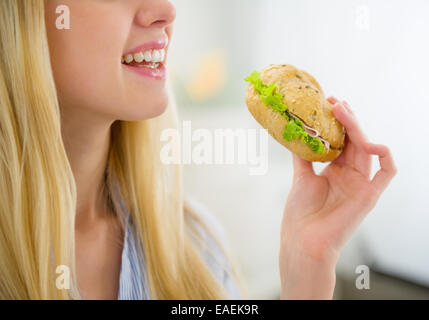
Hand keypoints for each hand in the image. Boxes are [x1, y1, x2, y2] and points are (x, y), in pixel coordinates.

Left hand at [279, 97, 396, 298]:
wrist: (302, 240)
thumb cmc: (300, 214)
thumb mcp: (300, 178)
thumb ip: (302, 156)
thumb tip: (295, 133)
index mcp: (335, 171)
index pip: (341, 140)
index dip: (337, 122)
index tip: (326, 103)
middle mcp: (350, 175)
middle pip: (354, 141)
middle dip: (346, 119)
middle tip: (334, 101)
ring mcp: (361, 184)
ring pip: (367, 149)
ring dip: (357, 128)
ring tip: (341, 110)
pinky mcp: (369, 195)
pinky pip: (387, 172)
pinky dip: (384, 155)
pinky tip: (368, 142)